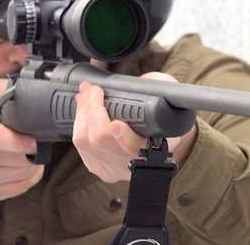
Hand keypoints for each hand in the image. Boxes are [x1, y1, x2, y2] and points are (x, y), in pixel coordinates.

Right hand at [0, 78, 43, 203]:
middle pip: (23, 159)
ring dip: (31, 163)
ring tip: (23, 152)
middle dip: (33, 150)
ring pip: (26, 174)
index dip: (27, 142)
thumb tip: (30, 90)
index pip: (8, 141)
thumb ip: (5, 88)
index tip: (35, 138)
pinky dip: (26, 177)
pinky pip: (21, 188)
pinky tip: (18, 165)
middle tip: (29, 141)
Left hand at [73, 72, 197, 183]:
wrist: (160, 133)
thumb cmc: (164, 112)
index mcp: (159, 150)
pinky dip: (79, 122)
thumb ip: (163, 88)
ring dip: (83, 113)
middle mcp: (136, 165)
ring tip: (87, 94)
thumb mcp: (170, 98)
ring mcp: (115, 169)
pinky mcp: (99, 167)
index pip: (137, 150)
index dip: (124, 139)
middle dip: (92, 111)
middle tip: (94, 90)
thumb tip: (147, 81)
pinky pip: (80, 145)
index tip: (116, 124)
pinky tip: (83, 109)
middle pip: (102, 142)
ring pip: (86, 143)